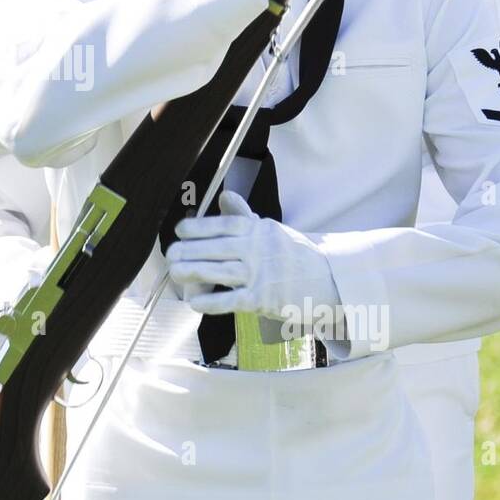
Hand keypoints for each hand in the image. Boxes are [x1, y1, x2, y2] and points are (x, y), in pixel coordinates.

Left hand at [164, 190, 340, 322]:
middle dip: (190, 251)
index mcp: (259, 230)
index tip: (180, 230)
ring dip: (194, 273)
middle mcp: (259, 249)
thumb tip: (224, 196)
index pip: (225, 224)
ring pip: (221, 272)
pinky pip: (233, 300)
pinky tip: (195, 303)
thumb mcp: (271, 231)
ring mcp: (262, 275)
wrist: (329, 282)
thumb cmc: (293, 255)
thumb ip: (244, 216)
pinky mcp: (264, 300)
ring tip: (175, 273)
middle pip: (218, 248)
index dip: (199, 227)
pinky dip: (212, 302)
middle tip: (170, 255)